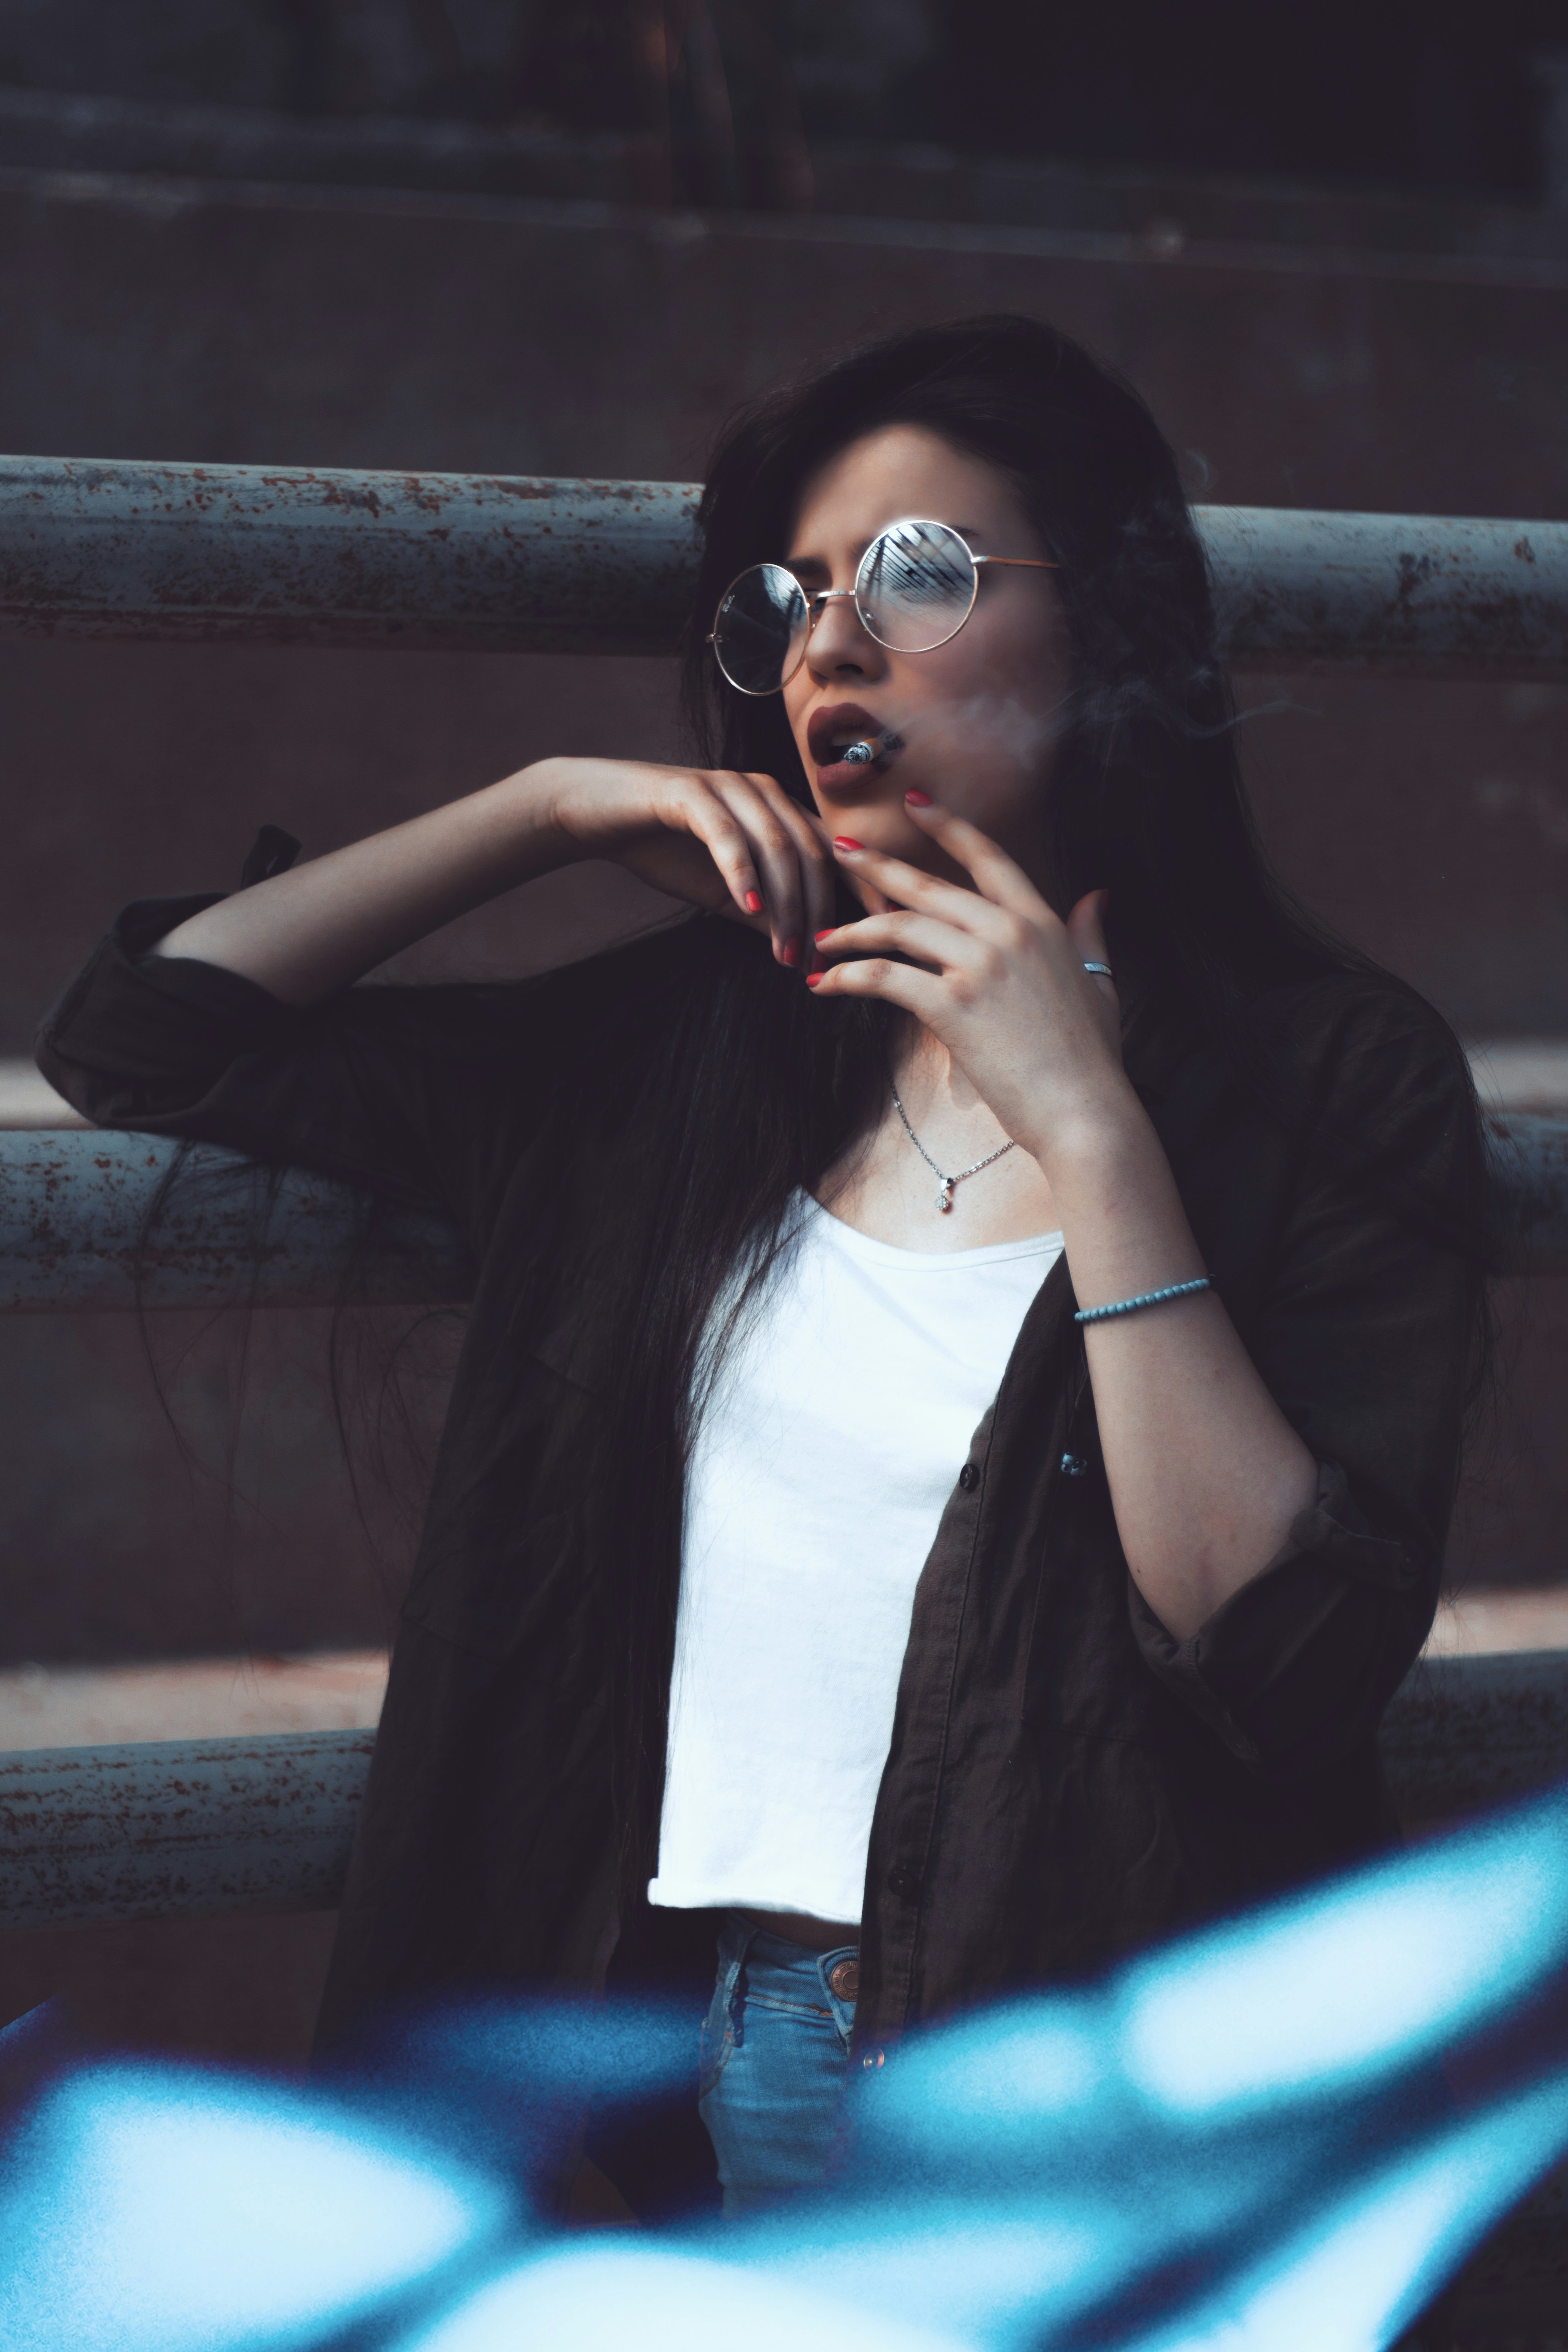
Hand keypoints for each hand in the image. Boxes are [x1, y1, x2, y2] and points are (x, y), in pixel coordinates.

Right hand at [534, 755, 855, 969]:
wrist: (595, 814)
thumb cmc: (663, 848)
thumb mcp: (725, 890)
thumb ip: (766, 911)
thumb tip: (806, 948)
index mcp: (779, 810)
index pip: (834, 850)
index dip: (860, 889)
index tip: (882, 933)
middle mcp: (763, 791)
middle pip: (812, 853)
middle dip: (819, 912)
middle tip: (816, 961)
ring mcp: (729, 787)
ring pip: (777, 847)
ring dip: (784, 905)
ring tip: (784, 952)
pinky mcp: (691, 794)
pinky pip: (728, 836)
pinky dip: (741, 875)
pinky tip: (747, 910)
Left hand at [806, 793, 1133, 1166]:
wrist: (1084, 1111)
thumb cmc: (1091, 1057)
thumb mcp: (1100, 984)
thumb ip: (1091, 934)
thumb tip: (1097, 896)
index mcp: (1041, 923)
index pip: (988, 856)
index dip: (948, 825)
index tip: (915, 802)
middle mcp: (1008, 932)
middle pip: (927, 886)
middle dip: (876, 866)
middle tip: (839, 851)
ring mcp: (979, 966)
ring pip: (899, 928)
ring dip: (853, 932)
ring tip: (824, 940)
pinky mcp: (952, 1005)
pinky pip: (885, 977)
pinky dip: (848, 977)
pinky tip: (825, 983)